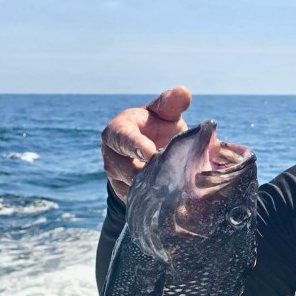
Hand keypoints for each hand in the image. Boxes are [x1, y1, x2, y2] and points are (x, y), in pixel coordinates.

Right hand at [101, 86, 191, 200]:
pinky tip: (171, 202)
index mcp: (117, 131)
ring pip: (130, 188)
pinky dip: (153, 203)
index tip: (150, 153)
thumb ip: (171, 103)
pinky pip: (137, 203)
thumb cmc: (157, 127)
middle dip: (143, 172)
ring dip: (150, 189)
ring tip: (171, 189)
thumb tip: (183, 92)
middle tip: (166, 175)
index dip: (134, 145)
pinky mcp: (126, 197)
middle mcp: (112, 156)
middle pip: (122, 168)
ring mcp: (117, 179)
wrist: (152, 153)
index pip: (120, 137)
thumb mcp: (164, 114)